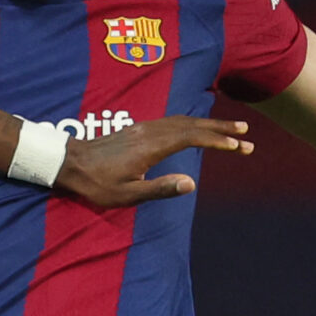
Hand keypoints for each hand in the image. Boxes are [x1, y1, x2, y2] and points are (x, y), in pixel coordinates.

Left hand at [54, 115, 252, 207]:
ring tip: (231, 131)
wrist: (68, 163)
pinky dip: (192, 124)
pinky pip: (173, 122)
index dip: (217, 141)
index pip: (193, 138)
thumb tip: (191, 184)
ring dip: (209, 125)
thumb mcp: (127, 194)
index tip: (239, 147)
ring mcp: (144, 128)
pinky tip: (198, 129)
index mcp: (152, 147)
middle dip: (222, 130)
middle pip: (193, 125)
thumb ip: (160, 189)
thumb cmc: (96, 184)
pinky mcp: (138, 129)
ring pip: (184, 121)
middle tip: (247, 135)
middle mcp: (150, 132)